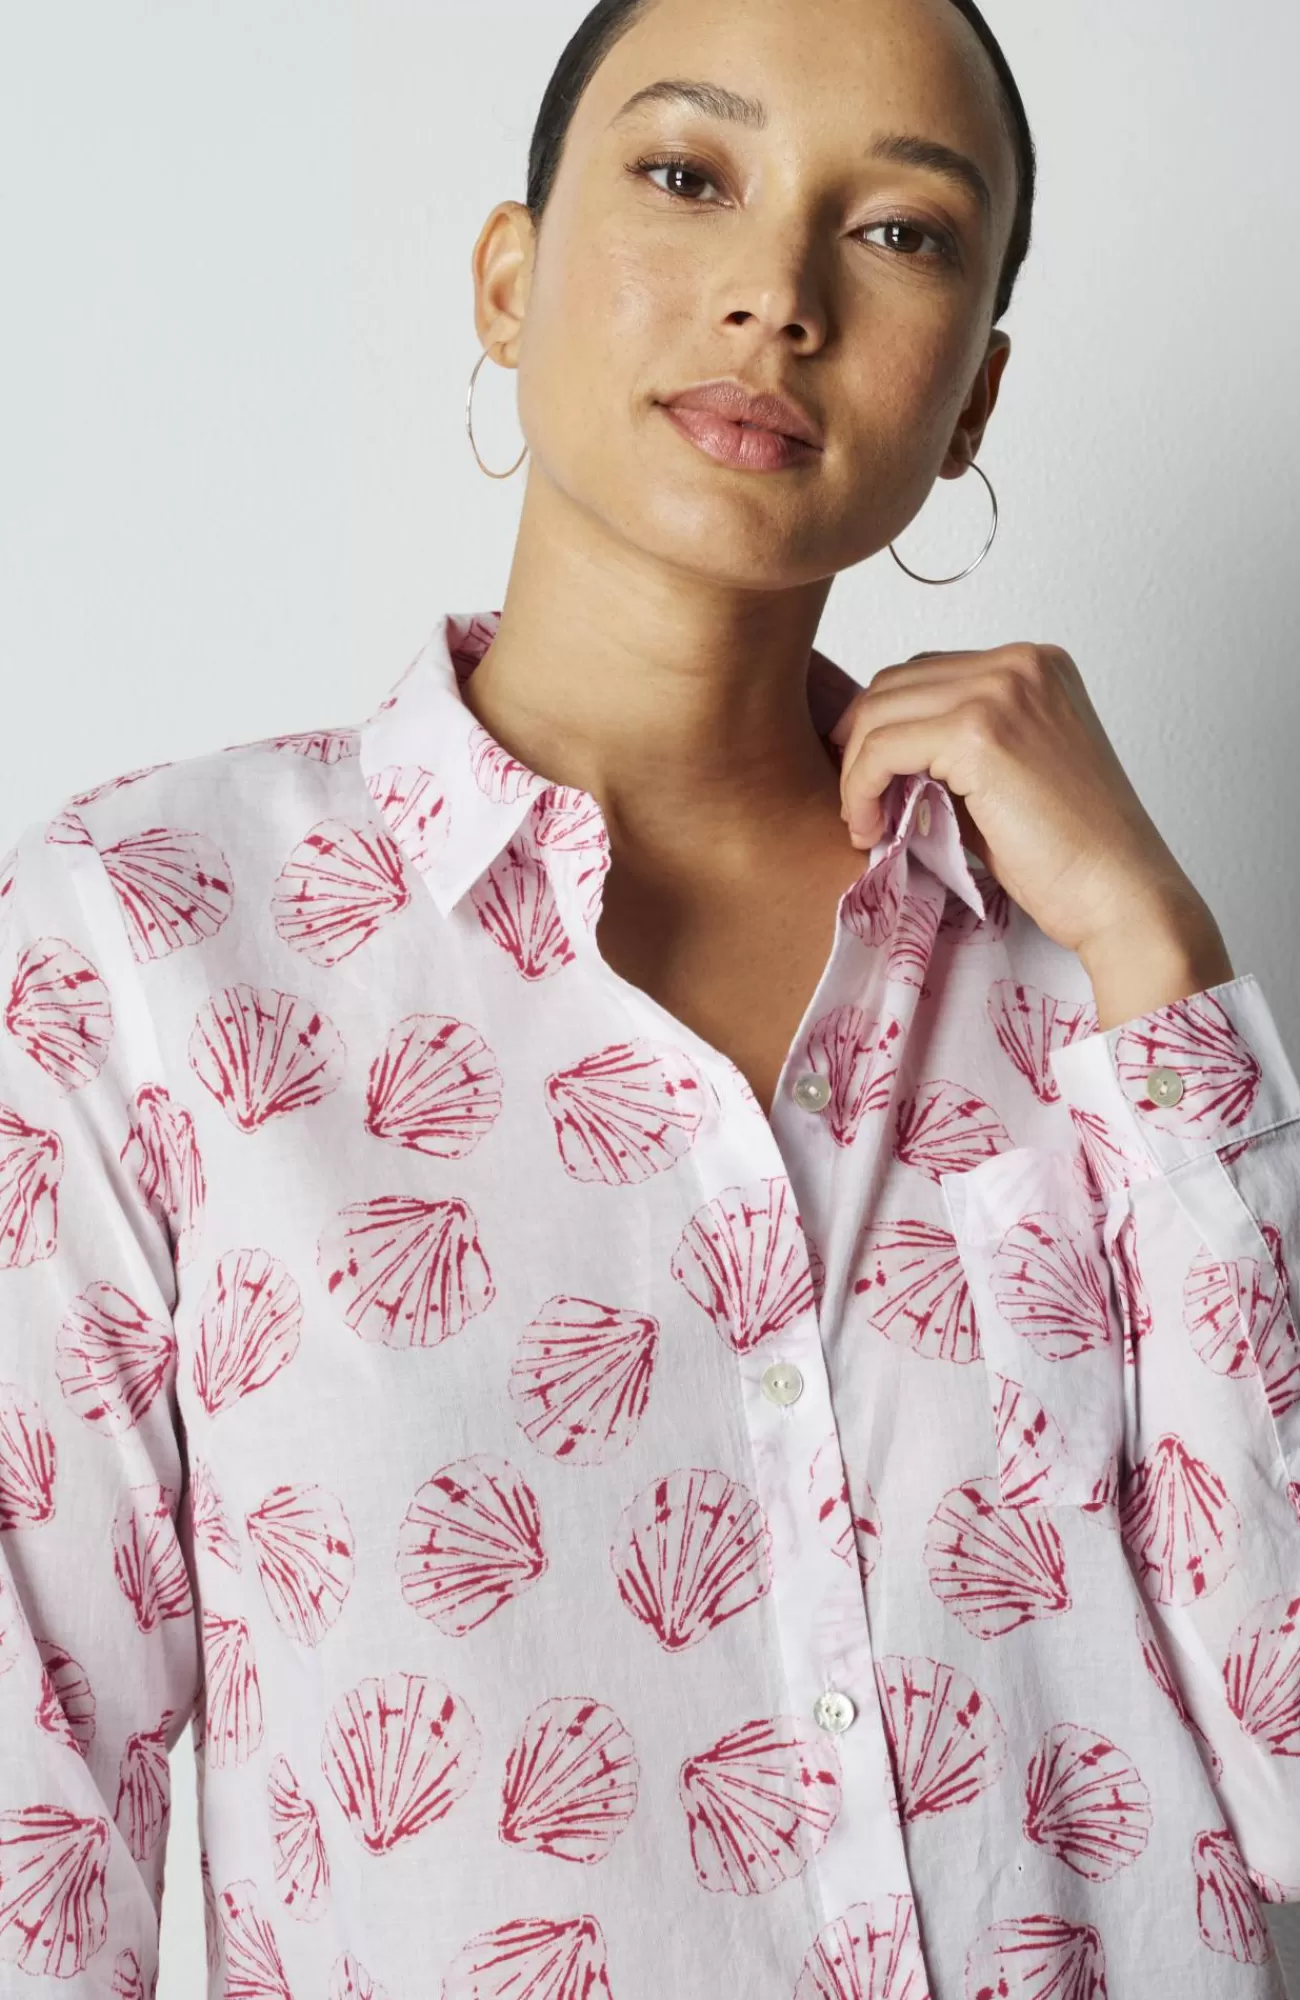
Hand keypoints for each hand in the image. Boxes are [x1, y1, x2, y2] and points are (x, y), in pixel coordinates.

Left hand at [827, 642, 1230, 979]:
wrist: (1120, 893)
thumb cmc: (1072, 854)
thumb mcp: (1007, 776)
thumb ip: (955, 748)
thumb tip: (880, 750)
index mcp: (1037, 666)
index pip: (928, 673)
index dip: (887, 726)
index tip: (871, 778)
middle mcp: (1022, 663)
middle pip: (897, 683)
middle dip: (862, 744)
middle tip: (860, 803)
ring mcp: (1002, 690)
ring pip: (880, 712)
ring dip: (858, 771)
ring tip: (867, 823)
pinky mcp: (980, 732)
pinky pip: (882, 747)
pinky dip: (861, 789)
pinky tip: (870, 829)